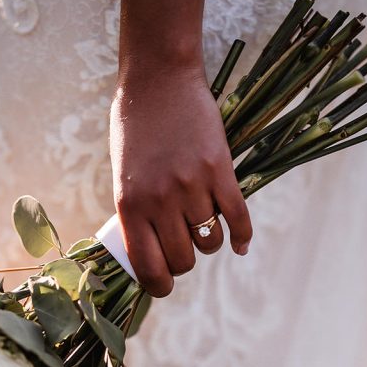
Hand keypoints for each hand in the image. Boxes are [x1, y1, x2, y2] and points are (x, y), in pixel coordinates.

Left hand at [109, 63, 252, 296]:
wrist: (158, 80)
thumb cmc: (135, 129)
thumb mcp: (124, 175)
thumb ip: (138, 214)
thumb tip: (154, 256)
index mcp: (130, 204)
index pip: (149, 267)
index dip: (159, 286)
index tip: (164, 286)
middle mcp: (161, 200)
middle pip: (184, 258)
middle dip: (185, 261)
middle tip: (183, 248)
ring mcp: (193, 185)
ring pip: (210, 241)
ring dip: (209, 243)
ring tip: (202, 227)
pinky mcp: (221, 170)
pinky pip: (238, 218)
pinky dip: (242, 236)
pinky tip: (240, 244)